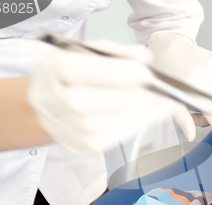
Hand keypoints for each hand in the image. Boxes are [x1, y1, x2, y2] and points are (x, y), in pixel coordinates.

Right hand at [27, 40, 194, 153]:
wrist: (44, 102)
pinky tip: (150, 115)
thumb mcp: (87, 51)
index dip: (126, 73)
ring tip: (164, 104)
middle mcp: (58, 101)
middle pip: (104, 102)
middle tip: (167, 93)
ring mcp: (67, 128)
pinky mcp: (80, 146)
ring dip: (145, 114)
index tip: (150, 73)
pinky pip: (115, 137)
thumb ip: (117, 52)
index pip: (93, 71)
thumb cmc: (69, 74)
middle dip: (141, 97)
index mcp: (56, 69)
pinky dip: (136, 125)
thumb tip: (145, 59)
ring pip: (113, 123)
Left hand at [148, 31, 211, 142]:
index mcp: (194, 87)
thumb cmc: (167, 73)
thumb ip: (183, 119)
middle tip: (194, 104)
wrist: (169, 48)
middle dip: (208, 108)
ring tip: (198, 88)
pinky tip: (204, 78)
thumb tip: (190, 135)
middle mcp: (208, 76)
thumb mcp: (170, 99)